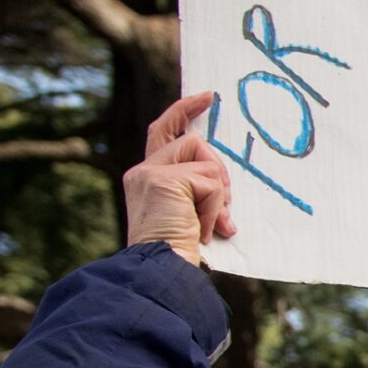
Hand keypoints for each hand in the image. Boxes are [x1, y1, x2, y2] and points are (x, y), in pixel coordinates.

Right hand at [122, 93, 235, 267]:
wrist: (161, 270)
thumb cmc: (179, 252)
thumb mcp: (191, 214)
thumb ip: (198, 191)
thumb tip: (224, 185)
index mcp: (147, 178)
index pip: (164, 132)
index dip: (183, 111)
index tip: (208, 97)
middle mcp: (143, 170)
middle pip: (190, 140)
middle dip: (213, 156)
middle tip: (222, 193)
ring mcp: (152, 173)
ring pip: (208, 163)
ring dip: (219, 194)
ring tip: (212, 222)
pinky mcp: (165, 180)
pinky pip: (211, 182)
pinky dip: (216, 207)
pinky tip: (206, 228)